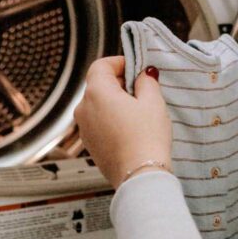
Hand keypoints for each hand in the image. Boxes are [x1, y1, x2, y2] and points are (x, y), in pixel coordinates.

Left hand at [74, 56, 171, 188]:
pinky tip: (131, 129)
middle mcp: (84, 108)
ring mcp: (84, 128)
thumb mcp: (153, 103)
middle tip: (143, 91)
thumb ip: (147, 82)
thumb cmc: (146, 139)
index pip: (101, 65)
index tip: (135, 68)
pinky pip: (99, 123)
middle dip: (119, 84)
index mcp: (97, 92)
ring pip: (98, 105)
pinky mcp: (90, 144)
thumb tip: (144, 74)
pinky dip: (112, 120)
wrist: (139, 176)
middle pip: (99, 85)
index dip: (119, 62)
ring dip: (116, 103)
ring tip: (139, 113)